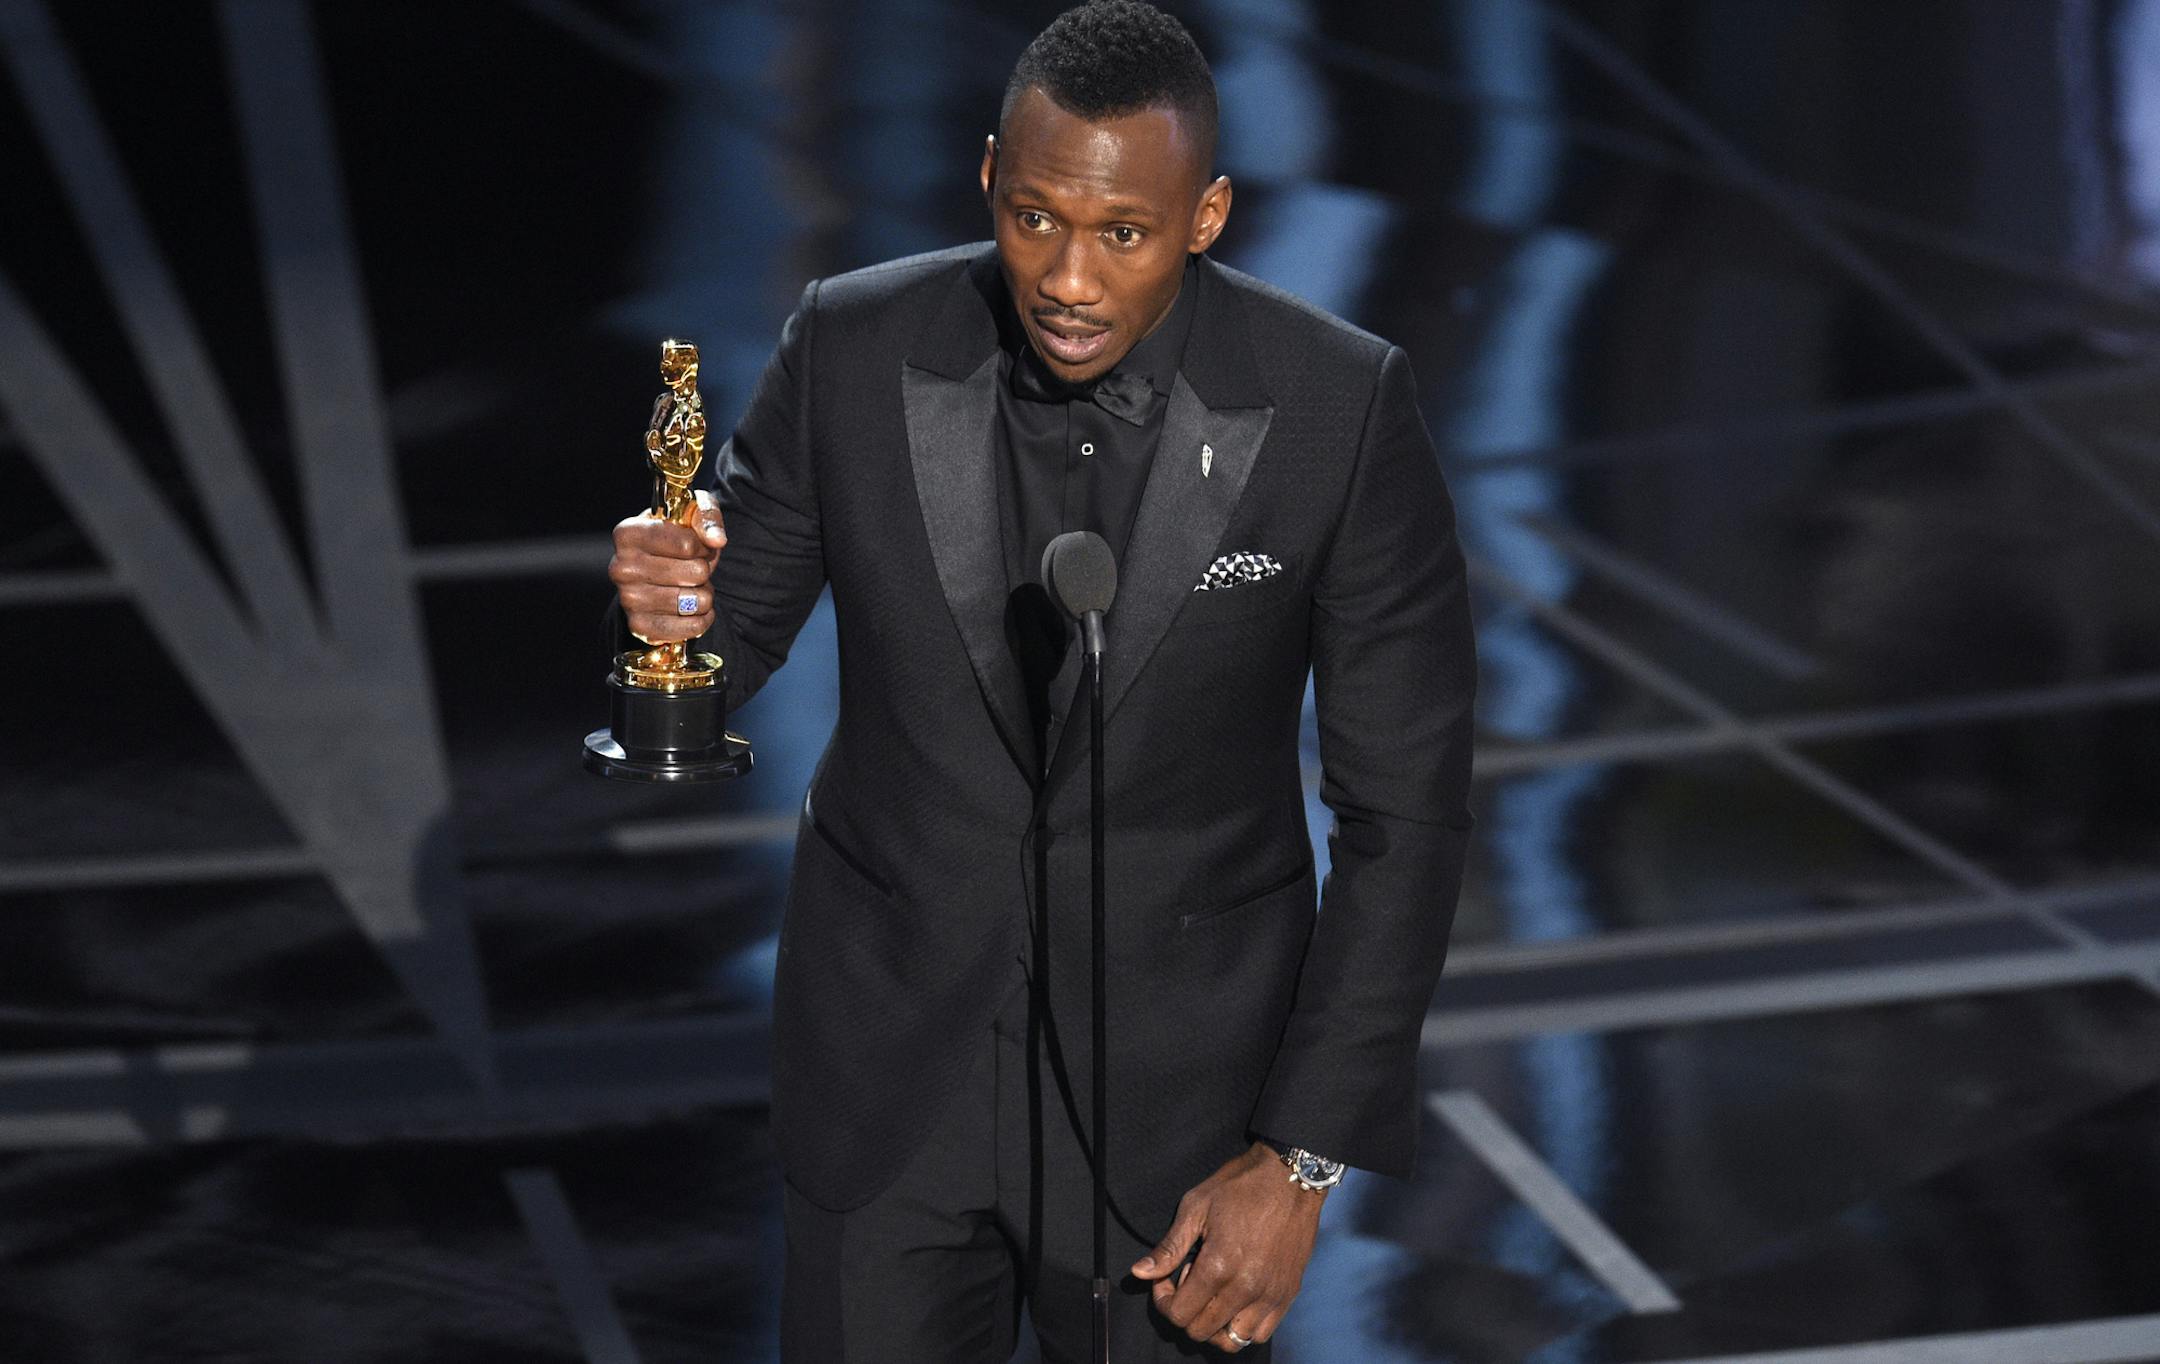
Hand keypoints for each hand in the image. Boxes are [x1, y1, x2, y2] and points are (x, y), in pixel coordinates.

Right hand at [610, 489, 725, 643]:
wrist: (656, 567)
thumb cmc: (675, 535)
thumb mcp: (691, 511)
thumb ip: (706, 517)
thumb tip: (716, 540)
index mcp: (628, 533)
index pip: (687, 545)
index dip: (702, 546)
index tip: (696, 545)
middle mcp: (621, 567)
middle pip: (695, 573)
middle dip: (704, 569)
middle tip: (693, 567)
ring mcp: (628, 600)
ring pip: (697, 601)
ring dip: (704, 594)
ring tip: (690, 585)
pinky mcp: (640, 627)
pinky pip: (692, 628)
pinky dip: (702, 619)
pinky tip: (693, 608)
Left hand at [1130, 1141, 1323, 1350]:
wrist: (1290, 1176)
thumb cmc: (1240, 1186)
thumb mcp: (1196, 1207)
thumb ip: (1168, 1247)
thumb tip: (1140, 1273)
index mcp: (1218, 1266)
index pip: (1179, 1314)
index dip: (1164, 1300)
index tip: (1168, 1278)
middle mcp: (1245, 1289)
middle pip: (1201, 1331)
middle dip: (1186, 1311)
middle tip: (1191, 1279)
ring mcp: (1270, 1295)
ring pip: (1231, 1340)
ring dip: (1214, 1324)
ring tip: (1214, 1293)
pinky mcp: (1287, 1294)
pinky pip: (1260, 1333)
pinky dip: (1243, 1326)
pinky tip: (1237, 1300)